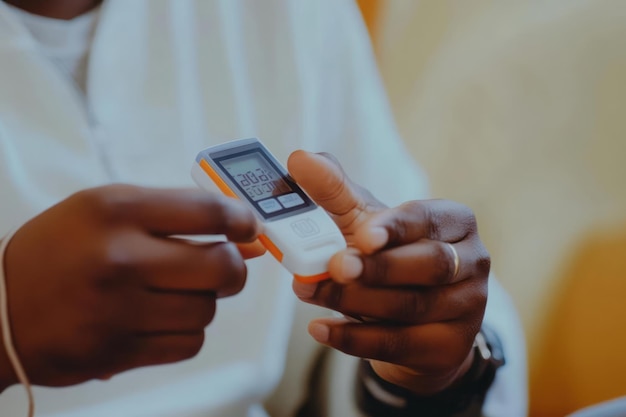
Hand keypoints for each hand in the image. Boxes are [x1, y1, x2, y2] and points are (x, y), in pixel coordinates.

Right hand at [0, 185, 262, 389]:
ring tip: (171, 292)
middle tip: (220, 265)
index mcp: (116, 209)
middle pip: (222, 267)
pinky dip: (185, 331)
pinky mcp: (118, 351)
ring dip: (202, 301)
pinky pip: (189, 343)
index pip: (209, 211)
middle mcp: (120, 257)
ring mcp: (119, 309)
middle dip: (232, 267)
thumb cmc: (60, 251)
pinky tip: (159, 318)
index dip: (242, 220)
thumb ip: (176, 215)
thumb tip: (246, 235)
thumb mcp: (106, 210)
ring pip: (208, 309)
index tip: (248, 227)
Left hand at [288, 151, 489, 395]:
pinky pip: (400, 344)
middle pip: (430, 265)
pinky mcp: (449, 348)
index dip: (396, 227)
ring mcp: (467, 308)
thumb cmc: (389, 256)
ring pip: (412, 307)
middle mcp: (472, 262)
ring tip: (308, 290)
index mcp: (455, 222)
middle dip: (377, 268)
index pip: (429, 219)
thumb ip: (334, 191)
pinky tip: (320, 328)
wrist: (413, 318)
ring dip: (354, 301)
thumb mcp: (364, 221)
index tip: (362, 235)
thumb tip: (300, 159)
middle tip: (334, 266)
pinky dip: (355, 338)